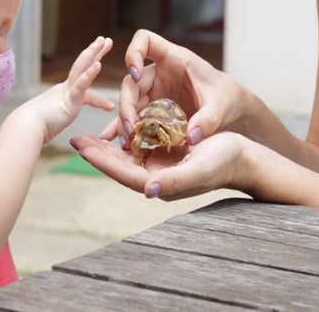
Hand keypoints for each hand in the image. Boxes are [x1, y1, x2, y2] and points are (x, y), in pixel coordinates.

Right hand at [29, 37, 114, 143]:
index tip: (100, 55)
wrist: (25, 128)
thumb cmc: (35, 127)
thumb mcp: (52, 119)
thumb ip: (55, 116)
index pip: (82, 76)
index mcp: (63, 92)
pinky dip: (89, 74)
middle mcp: (65, 88)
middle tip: (105, 39)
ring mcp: (67, 93)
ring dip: (93, 54)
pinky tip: (98, 64)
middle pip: (82, 65)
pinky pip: (81, 86)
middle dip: (95, 51)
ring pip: (81, 68)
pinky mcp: (69, 101)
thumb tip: (50, 121)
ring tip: (104, 42)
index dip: (91, 66)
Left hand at [71, 131, 247, 200]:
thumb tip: (148, 189)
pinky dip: (126, 137)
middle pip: (120, 165)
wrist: (243, 157)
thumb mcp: (200, 169)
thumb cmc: (225, 162)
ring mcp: (161, 166)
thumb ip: (174, 181)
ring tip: (87, 135)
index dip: (102, 161)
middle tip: (75, 139)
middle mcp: (157, 177)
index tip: (82, 149)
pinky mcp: (167, 155)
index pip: (124, 173)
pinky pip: (141, 147)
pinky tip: (115, 129)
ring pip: (127, 156)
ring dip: (107, 146)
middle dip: (97, 153)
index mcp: (160, 184)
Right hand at [100, 30, 249, 148]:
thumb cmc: (226, 97)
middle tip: (130, 127)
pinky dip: (130, 130)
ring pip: (130, 102)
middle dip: (127, 103)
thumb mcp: (221, 106)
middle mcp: (159, 74)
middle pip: (131, 81)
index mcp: (174, 59)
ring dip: (125, 121)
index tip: (135, 73)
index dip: (134, 52)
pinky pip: (137, 118)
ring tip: (127, 141)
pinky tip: (125, 144)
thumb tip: (191, 137)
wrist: (231, 111)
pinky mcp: (154, 110)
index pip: (145, 40)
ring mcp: (155, 92)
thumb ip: (208, 119)